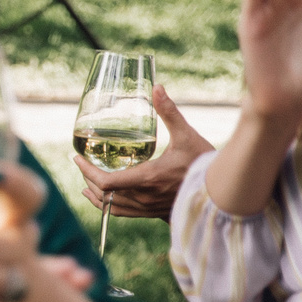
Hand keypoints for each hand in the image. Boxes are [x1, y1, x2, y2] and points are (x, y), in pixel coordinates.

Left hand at [73, 86, 211, 221]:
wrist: (225, 190)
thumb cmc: (206, 162)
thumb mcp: (186, 135)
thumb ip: (169, 112)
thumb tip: (157, 87)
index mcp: (146, 178)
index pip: (105, 181)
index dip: (86, 171)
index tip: (77, 158)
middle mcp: (144, 197)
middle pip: (104, 195)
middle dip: (89, 180)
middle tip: (82, 165)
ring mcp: (149, 208)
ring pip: (113, 208)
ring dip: (97, 197)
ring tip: (87, 186)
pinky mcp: (156, 213)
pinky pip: (126, 214)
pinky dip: (112, 207)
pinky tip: (109, 200)